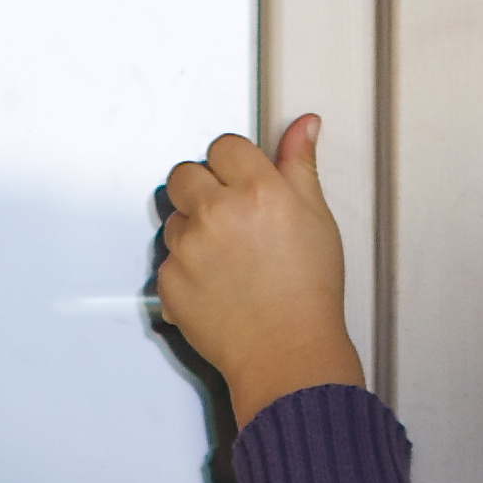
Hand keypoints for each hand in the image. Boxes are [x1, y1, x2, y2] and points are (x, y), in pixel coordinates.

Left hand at [155, 117, 362, 426]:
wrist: (288, 355)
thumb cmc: (307, 295)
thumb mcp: (316, 218)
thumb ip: (299, 165)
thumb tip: (302, 127)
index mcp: (257, 190)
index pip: (224, 147)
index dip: (234, 166)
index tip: (242, 184)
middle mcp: (218, 214)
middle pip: (186, 175)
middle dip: (202, 190)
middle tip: (228, 219)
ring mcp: (189, 249)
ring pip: (174, 219)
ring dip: (192, 231)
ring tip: (227, 260)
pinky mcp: (170, 282)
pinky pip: (167, 261)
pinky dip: (185, 271)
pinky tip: (215, 285)